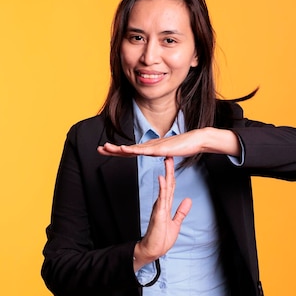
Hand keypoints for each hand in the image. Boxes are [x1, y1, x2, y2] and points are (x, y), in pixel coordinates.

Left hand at [97, 128, 240, 157]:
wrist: (197, 140)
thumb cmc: (184, 146)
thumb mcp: (169, 153)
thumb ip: (162, 154)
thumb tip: (158, 156)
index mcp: (150, 148)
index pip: (130, 151)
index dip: (117, 151)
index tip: (105, 150)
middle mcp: (150, 146)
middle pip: (128, 149)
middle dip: (112, 149)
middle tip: (98, 148)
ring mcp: (155, 147)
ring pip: (134, 149)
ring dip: (119, 149)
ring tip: (107, 148)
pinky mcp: (161, 149)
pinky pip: (146, 151)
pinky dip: (135, 150)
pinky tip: (126, 150)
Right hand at [133, 156, 191, 269]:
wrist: (153, 250)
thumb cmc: (161, 238)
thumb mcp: (176, 223)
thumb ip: (181, 211)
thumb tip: (188, 200)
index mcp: (166, 205)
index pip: (170, 187)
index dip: (172, 175)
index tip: (172, 164)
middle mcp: (162, 204)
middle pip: (167, 183)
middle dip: (169, 169)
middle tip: (169, 155)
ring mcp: (160, 207)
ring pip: (165, 187)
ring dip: (167, 173)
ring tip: (167, 161)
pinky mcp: (159, 213)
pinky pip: (161, 198)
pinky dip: (163, 187)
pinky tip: (163, 178)